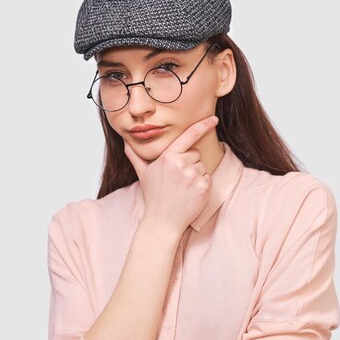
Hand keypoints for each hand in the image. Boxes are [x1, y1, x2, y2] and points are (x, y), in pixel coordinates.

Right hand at [123, 115, 219, 234]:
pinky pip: (208, 178)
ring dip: (196, 174)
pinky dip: (202, 184)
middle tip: (177, 178)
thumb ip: (135, 156)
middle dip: (189, 162)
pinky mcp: (204, 187)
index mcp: (168, 157)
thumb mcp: (143, 173)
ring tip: (183, 187)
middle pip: (195, 153)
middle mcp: (181, 164)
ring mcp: (193, 176)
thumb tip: (126, 142)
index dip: (203, 125)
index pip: (189, 135)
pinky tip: (190, 193)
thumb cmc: (154, 196)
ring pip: (202, 165)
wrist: (163, 221)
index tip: (213, 119)